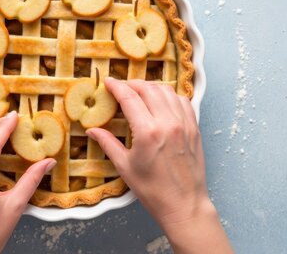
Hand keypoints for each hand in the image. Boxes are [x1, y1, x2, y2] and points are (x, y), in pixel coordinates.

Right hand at [86, 78, 231, 253]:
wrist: (184, 204)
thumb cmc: (153, 190)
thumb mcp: (125, 167)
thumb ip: (108, 143)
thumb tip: (92, 130)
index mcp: (148, 132)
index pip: (129, 97)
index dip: (117, 86)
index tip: (108, 82)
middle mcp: (167, 122)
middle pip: (149, 88)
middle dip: (133, 84)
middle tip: (122, 88)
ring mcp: (184, 124)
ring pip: (167, 91)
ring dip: (151, 87)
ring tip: (140, 93)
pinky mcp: (194, 128)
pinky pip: (183, 101)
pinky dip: (170, 96)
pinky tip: (162, 102)